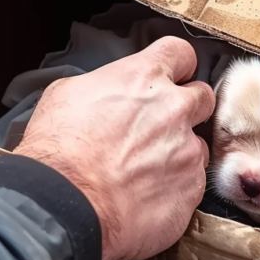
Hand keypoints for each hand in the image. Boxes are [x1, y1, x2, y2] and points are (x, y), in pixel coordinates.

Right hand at [16, 37, 213, 259]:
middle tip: (160, 128)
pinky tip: (146, 198)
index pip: (180, 53)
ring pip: (198, 146)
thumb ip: (102, 86)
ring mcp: (188, 151)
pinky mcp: (191, 189)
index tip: (171, 77)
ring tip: (144, 173)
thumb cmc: (57, 150)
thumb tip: (106, 92)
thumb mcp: (66, 94)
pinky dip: (174, 190)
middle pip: (202, 97)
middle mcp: (175, 109)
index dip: (176, 66)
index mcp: (144, 78)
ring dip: (179, 155)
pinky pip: (192, 185)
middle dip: (187, 109)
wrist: (63, 205)